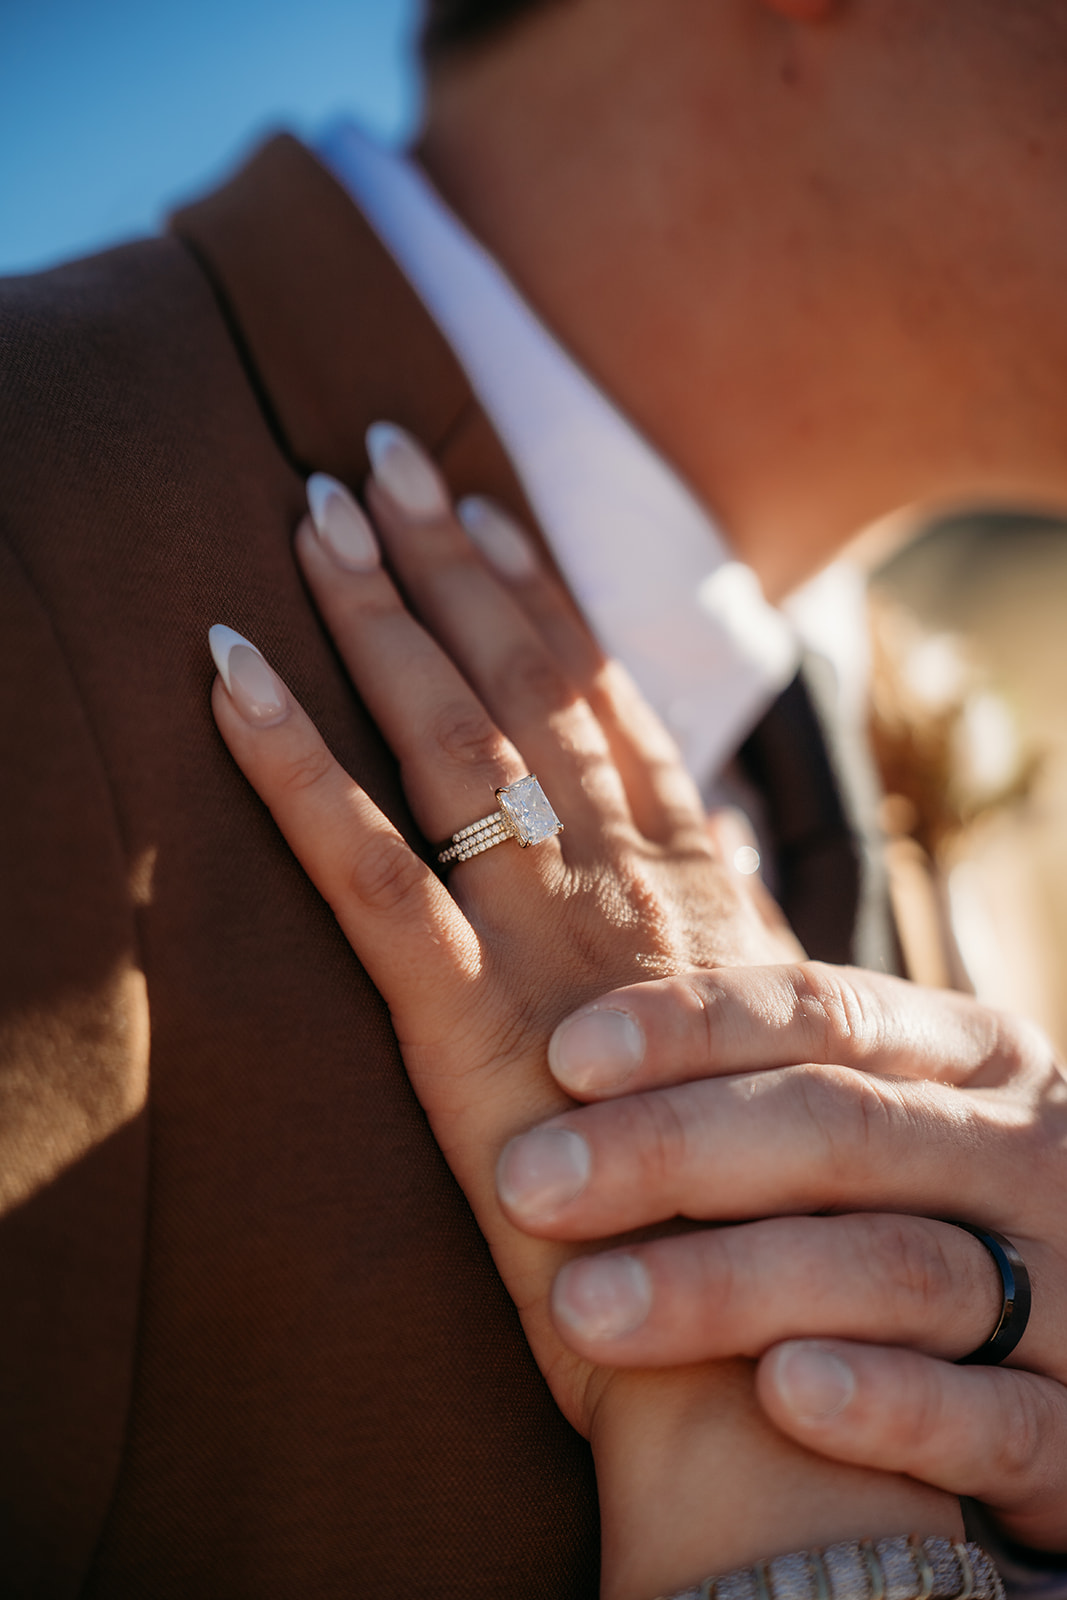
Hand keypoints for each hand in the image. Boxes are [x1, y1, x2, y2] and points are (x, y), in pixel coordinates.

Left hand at [208, 428, 956, 1598]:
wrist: (755, 1363)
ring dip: (379, 621)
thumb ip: (735, 909)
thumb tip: (717, 812)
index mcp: (697, 896)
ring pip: (452, 747)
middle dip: (452, 565)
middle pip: (530, 692)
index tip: (493, 509)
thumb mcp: (769, 1030)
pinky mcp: (463, 1032)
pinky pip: (362, 866)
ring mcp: (544, 954)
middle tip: (385, 454)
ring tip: (317, 514)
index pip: (612, 709)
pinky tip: (229, 674)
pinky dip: (289, 765)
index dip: (546, 599)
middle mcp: (627, 897)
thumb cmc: (762, 1207)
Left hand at [496, 959, 1066, 1550]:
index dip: (692, 1026)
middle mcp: (1025, 1154)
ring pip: (895, 1269)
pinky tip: (779, 1396)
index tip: (565, 1056)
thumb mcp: (891, 1113)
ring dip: (730, 1285)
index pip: (824, 1010)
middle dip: (671, 1149)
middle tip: (530, 1181)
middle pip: (840, 1128)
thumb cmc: (926, 1211)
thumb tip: (614, 972)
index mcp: (977, 1056)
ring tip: (588, 1306)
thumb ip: (782, 1062)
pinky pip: (991, 1417)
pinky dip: (886, 1404)